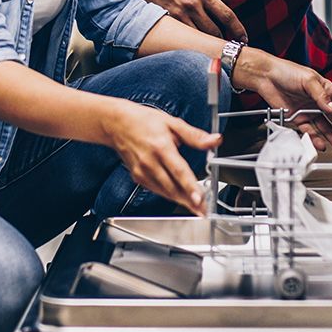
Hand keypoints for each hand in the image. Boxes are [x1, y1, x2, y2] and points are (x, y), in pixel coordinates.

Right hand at [103, 102, 218, 214]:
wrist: (117, 124)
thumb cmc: (143, 121)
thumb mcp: (172, 123)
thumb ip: (195, 135)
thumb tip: (214, 140)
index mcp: (161, 147)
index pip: (178, 171)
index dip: (190, 187)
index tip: (199, 199)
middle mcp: (150, 162)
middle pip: (172, 187)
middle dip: (189, 201)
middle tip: (204, 210)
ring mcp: (142, 172)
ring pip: (164, 192)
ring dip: (181, 201)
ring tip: (196, 207)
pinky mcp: (137, 177)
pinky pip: (156, 190)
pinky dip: (169, 195)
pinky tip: (179, 197)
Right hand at [123, 0, 246, 40]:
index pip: (227, 14)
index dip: (238, 29)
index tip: (244, 39)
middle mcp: (193, 3)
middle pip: (214, 30)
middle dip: (222, 41)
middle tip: (226, 47)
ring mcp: (179, 13)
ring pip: (199, 37)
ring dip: (205, 44)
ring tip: (210, 49)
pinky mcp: (167, 20)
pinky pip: (184, 37)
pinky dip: (190, 43)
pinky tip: (192, 46)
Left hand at [234, 48, 331, 152]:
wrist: (266, 77)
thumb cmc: (287, 72)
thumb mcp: (308, 80)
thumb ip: (322, 96)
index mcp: (326, 89)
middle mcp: (320, 102)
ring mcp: (310, 112)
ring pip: (325, 128)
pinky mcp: (298, 119)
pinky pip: (310, 132)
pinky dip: (316, 139)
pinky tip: (323, 145)